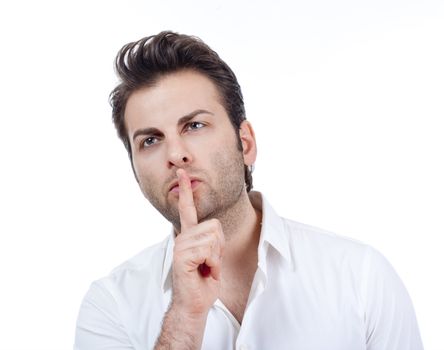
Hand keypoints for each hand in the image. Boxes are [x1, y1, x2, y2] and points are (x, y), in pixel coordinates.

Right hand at [170, 168, 224, 317]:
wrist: (195, 303)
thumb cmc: (204, 281)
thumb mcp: (212, 256)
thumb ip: (211, 240)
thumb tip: (214, 230)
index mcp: (188, 235)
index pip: (187, 209)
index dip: (185, 191)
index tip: (182, 173)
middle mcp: (182, 237)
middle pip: (215, 226)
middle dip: (220, 246)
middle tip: (210, 263)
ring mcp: (180, 246)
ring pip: (213, 237)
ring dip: (216, 257)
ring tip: (206, 268)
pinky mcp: (181, 257)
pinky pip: (208, 250)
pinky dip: (213, 264)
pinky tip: (204, 272)